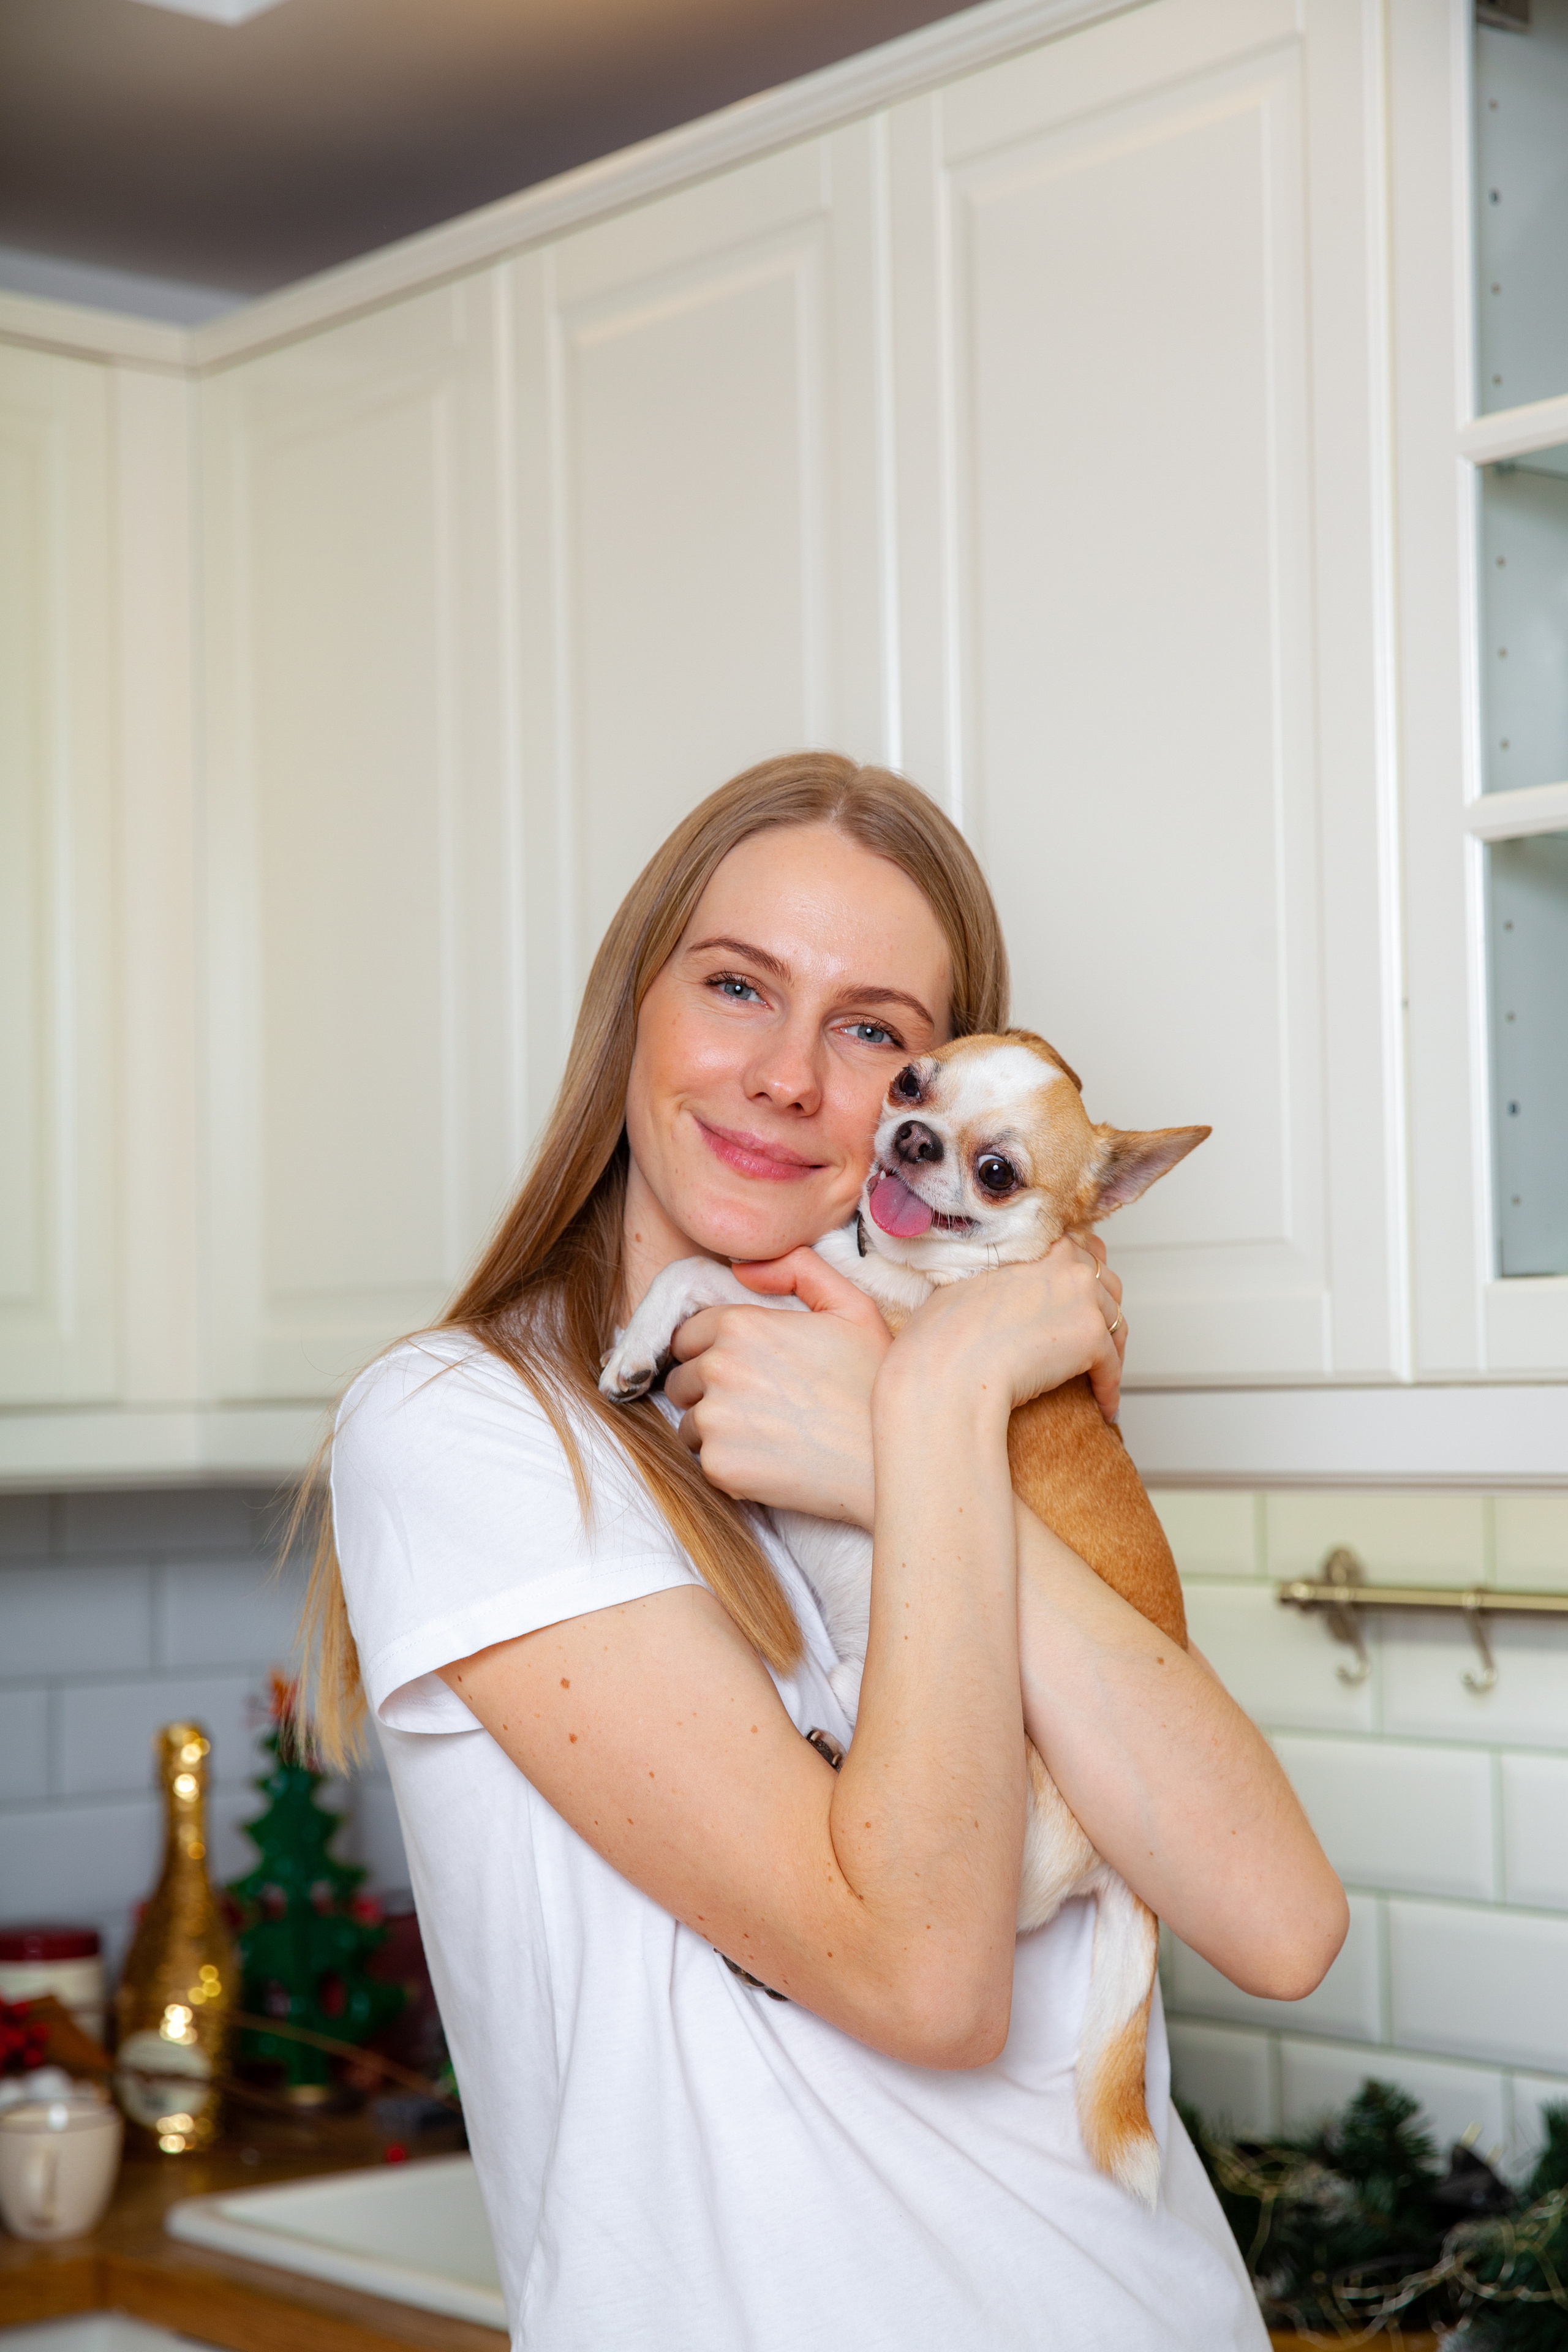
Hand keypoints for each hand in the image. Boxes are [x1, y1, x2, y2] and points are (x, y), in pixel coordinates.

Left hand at [663, 1248, 891, 1524]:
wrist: (891, 1461)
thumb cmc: (875, 1382)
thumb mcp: (852, 1307)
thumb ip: (798, 1268)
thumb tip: (742, 1267)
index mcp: (740, 1325)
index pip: (688, 1334)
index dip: (713, 1349)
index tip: (745, 1367)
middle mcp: (718, 1368)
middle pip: (683, 1378)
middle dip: (709, 1388)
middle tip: (759, 1402)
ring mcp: (714, 1420)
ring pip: (689, 1421)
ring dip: (715, 1427)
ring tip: (766, 1432)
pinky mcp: (719, 1467)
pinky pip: (704, 1460)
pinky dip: (728, 1462)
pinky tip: (769, 1459)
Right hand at [881, 1235, 1124, 1424]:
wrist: (949, 1369)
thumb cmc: (945, 1333)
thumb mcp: (968, 1280)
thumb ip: (1000, 1274)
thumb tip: (1000, 1290)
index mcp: (1040, 1244)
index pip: (1082, 1251)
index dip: (1081, 1279)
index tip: (1078, 1299)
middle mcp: (1069, 1263)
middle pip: (1107, 1286)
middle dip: (1101, 1312)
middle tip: (1090, 1338)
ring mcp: (1085, 1299)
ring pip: (1116, 1325)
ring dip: (1110, 1351)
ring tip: (1098, 1374)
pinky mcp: (1092, 1339)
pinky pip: (1113, 1367)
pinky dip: (1110, 1388)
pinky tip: (1104, 1406)